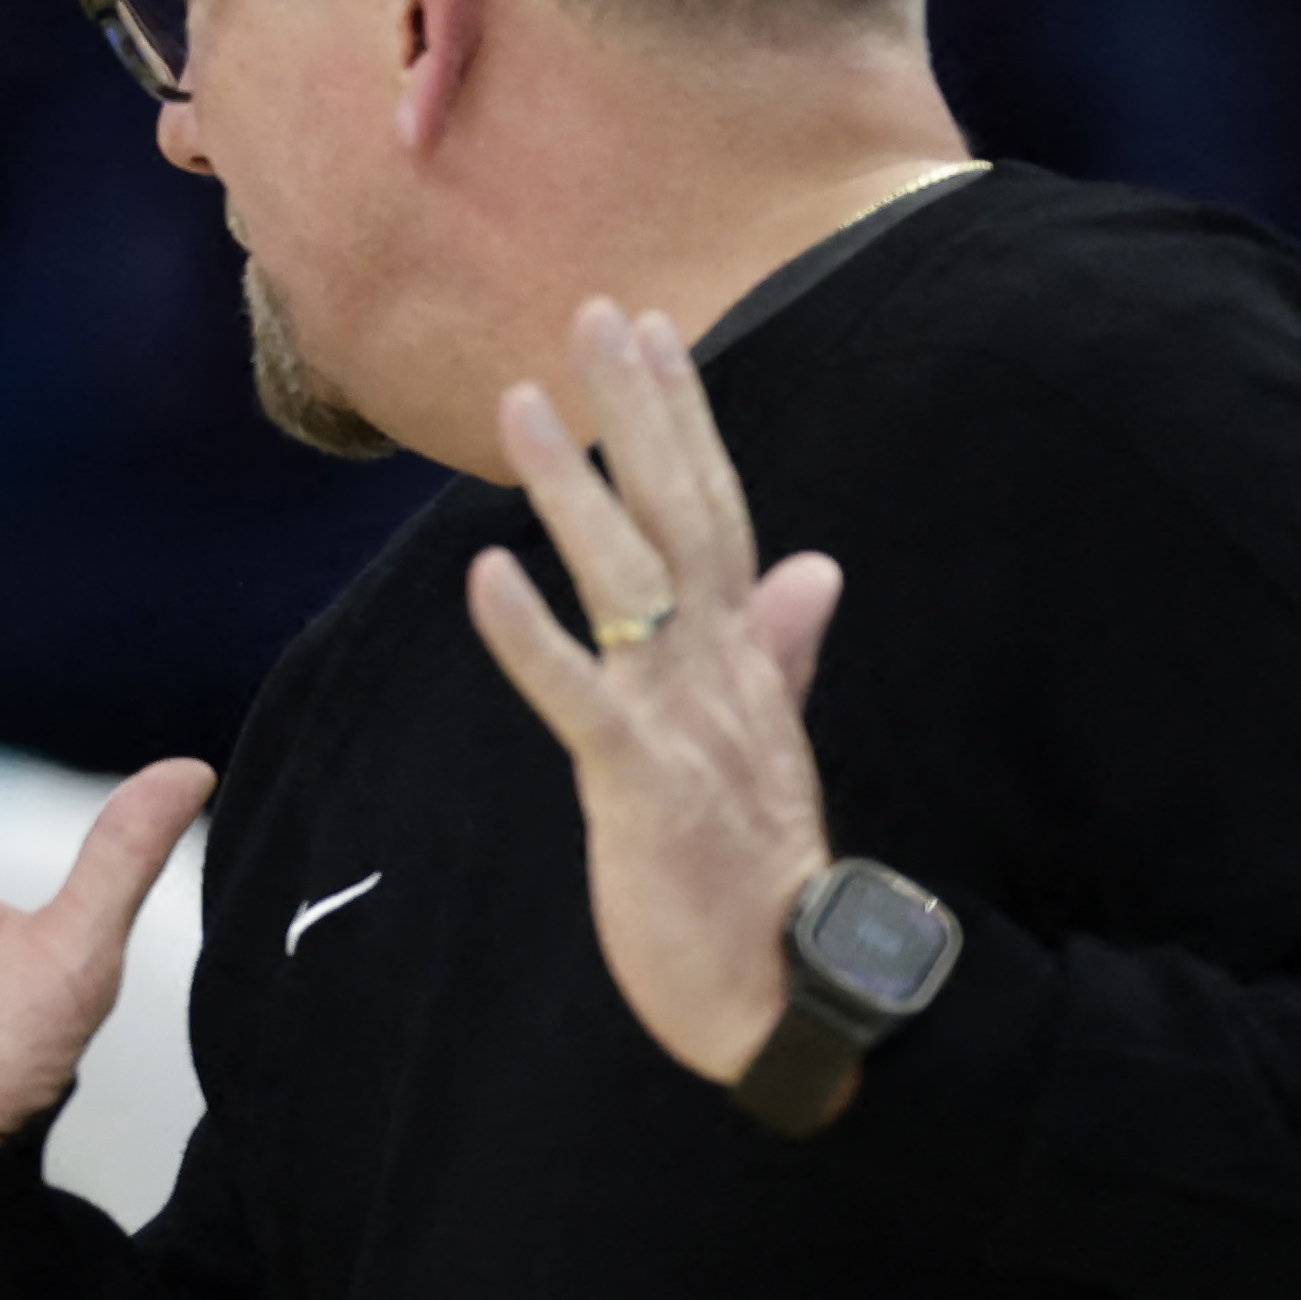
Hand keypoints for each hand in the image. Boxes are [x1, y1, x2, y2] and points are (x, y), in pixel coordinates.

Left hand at [463, 300, 847, 1085]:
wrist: (789, 990)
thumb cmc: (764, 876)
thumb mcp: (773, 742)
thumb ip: (786, 649)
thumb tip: (816, 568)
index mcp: (745, 660)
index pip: (717, 511)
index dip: (685, 417)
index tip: (653, 328)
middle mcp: (718, 672)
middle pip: (681, 512)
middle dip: (640, 409)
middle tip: (596, 309)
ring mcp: (681, 724)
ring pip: (625, 580)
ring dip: (574, 489)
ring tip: (519, 403)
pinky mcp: (640, 786)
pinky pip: (579, 697)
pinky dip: (531, 635)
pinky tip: (484, 575)